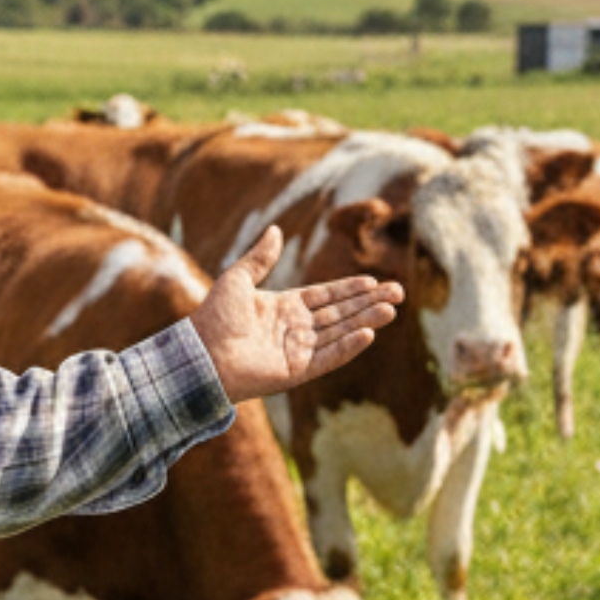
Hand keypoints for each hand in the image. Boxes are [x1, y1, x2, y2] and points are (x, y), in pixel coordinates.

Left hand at [190, 226, 402, 403]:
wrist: (200, 354)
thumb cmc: (213, 317)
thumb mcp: (237, 279)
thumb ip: (260, 257)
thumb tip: (275, 229)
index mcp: (284, 307)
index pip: (326, 296)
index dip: (350, 289)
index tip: (374, 282)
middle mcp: (295, 329)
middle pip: (341, 313)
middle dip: (369, 303)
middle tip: (399, 293)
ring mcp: (298, 351)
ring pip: (340, 333)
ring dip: (366, 321)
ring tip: (392, 310)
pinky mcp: (296, 371)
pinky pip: (328, 357)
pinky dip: (348, 346)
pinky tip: (368, 334)